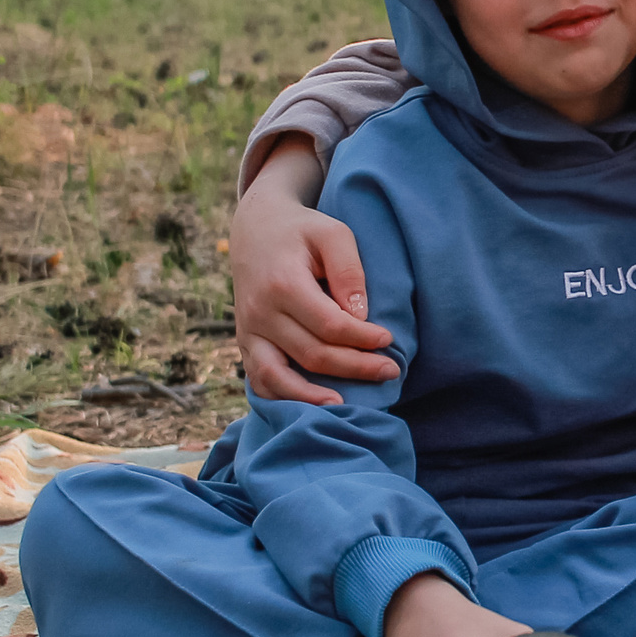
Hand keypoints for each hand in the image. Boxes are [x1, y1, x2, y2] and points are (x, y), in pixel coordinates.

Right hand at [231, 134, 400, 397]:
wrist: (255, 229)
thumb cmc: (302, 230)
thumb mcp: (332, 233)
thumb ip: (348, 270)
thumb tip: (360, 316)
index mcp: (283, 283)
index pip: (328, 325)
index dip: (361, 338)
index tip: (388, 340)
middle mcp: (259, 312)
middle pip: (311, 354)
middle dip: (355, 367)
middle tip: (390, 371)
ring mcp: (248, 331)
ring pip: (278, 377)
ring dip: (313, 397)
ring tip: (345, 407)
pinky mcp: (245, 342)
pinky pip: (259, 380)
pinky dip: (282, 397)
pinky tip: (310, 406)